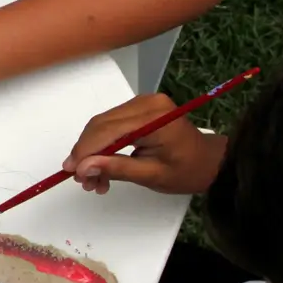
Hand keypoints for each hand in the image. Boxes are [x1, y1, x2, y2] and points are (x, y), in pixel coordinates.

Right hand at [65, 94, 227, 194]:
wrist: (209, 161)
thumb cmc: (187, 170)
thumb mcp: (152, 175)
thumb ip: (116, 169)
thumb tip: (84, 168)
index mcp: (154, 118)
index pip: (108, 130)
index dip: (85, 151)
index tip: (73, 173)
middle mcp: (147, 103)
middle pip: (101, 124)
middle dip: (86, 152)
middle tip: (82, 180)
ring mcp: (142, 103)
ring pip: (102, 124)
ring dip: (92, 150)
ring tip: (94, 179)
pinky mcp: (139, 108)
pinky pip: (111, 123)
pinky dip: (103, 144)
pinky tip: (103, 165)